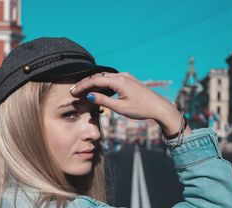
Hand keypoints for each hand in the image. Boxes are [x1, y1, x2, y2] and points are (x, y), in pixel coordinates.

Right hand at [70, 72, 191, 136]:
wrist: (159, 107)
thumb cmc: (141, 109)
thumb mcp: (120, 108)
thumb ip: (103, 101)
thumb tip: (89, 96)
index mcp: (119, 81)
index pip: (95, 80)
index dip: (82, 85)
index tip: (73, 92)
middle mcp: (122, 75)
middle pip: (98, 76)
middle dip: (85, 83)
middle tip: (73, 90)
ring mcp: (125, 76)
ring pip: (104, 76)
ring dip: (92, 82)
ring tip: (81, 90)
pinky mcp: (128, 79)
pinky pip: (110, 78)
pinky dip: (101, 82)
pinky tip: (95, 88)